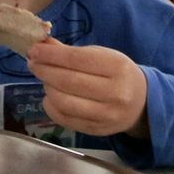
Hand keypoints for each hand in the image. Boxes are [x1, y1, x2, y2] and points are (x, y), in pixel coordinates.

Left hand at [24, 39, 148, 137]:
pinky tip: (49, 96)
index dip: (51, 55)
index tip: (33, 50)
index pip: (77, 60)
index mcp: (118, 67)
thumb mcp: (102, 56)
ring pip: (65, 102)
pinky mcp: (97, 130)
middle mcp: (115, 93)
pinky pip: (65, 119)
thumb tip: (41, 43)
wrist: (142, 103)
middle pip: (69, 81)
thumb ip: (72, 52)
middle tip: (32, 63)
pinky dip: (51, 106)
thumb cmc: (118, 74)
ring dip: (47, 88)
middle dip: (45, 70)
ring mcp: (107, 115)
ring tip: (44, 79)